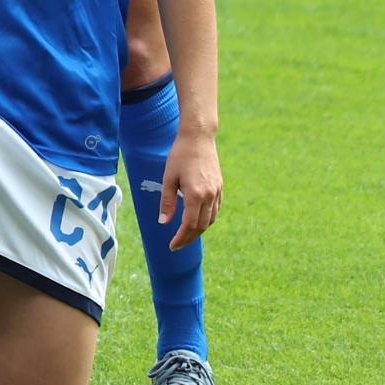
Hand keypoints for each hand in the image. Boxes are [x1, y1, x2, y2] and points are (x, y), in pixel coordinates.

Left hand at [160, 128, 222, 249]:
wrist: (199, 137)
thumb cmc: (180, 156)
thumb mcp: (168, 178)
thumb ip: (167, 202)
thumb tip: (164, 223)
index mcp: (195, 195)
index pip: (189, 224)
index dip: (181, 238)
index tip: (172, 246)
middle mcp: (209, 196)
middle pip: (201, 226)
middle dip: (189, 238)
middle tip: (177, 245)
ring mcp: (216, 192)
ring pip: (210, 219)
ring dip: (199, 230)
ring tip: (186, 235)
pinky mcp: (220, 187)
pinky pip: (215, 209)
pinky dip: (207, 219)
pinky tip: (198, 220)